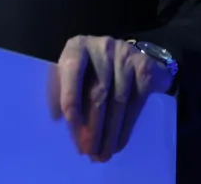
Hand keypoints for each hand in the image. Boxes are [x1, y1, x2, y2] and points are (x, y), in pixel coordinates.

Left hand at [48, 35, 172, 162]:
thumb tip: (56, 117)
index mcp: (78, 46)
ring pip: (118, 101)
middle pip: (97, 91)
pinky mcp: (144, 68)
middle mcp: (102, 47)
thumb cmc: (92, 67)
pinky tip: (119, 143)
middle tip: (88, 151)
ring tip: (103, 153)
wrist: (130, 56)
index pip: (72, 68)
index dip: (71, 93)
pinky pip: (136, 103)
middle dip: (92, 126)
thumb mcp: (73, 72)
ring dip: (110, 133)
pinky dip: (126, 127)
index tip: (70, 120)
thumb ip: (61, 89)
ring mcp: (125, 56)